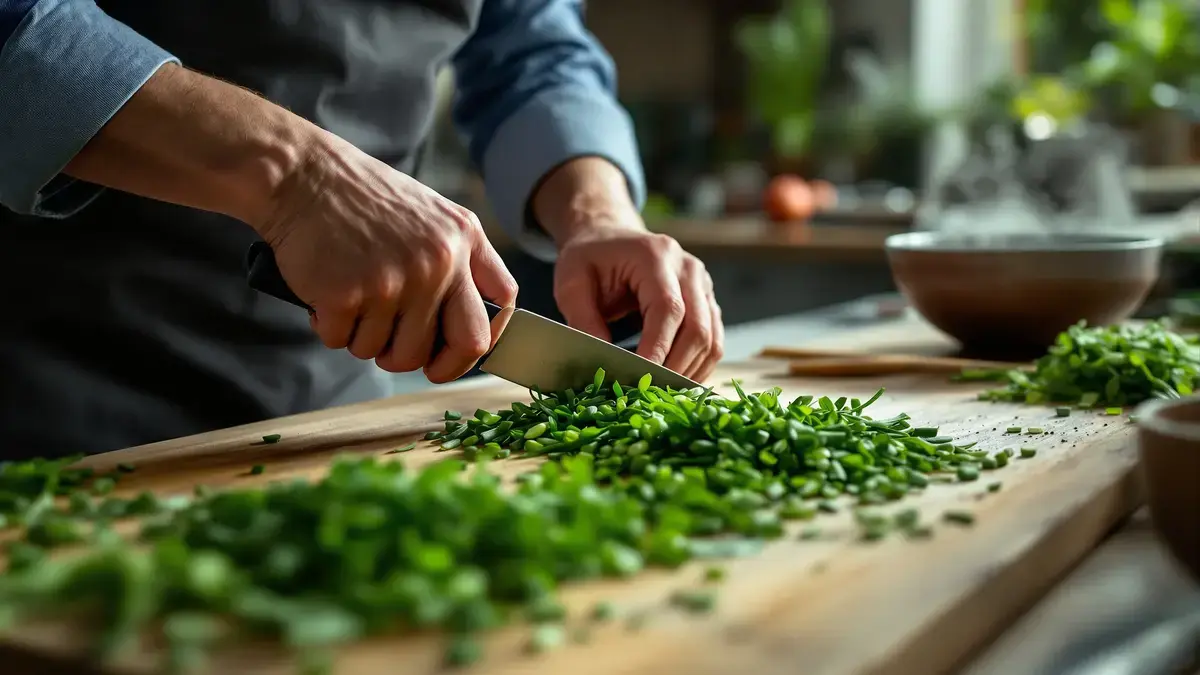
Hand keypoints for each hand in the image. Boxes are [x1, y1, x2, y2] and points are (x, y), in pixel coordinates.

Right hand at [256, 131, 517, 382]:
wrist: (300, 174)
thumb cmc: (361, 198)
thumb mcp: (430, 214)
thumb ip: (457, 258)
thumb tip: (469, 326)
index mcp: (464, 237)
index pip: (503, 303)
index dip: (487, 339)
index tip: (458, 353)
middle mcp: (439, 261)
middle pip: (463, 347)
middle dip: (432, 363)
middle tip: (398, 354)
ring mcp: (396, 281)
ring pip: (395, 354)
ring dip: (367, 341)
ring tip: (352, 302)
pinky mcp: (348, 296)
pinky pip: (344, 342)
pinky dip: (330, 328)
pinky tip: (325, 295)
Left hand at [554, 221, 723, 382]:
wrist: (609, 237)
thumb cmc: (589, 258)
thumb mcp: (571, 283)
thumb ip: (583, 319)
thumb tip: (603, 361)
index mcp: (655, 256)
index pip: (668, 309)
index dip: (658, 348)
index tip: (641, 379)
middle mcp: (687, 267)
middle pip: (697, 327)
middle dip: (675, 367)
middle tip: (650, 395)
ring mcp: (703, 284)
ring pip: (711, 338)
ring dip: (689, 371)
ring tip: (662, 395)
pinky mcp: (707, 300)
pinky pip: (713, 340)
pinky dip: (697, 365)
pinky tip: (674, 382)